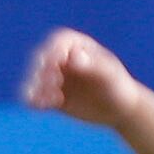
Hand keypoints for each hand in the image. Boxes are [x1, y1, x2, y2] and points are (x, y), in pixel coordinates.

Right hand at [22, 29, 140, 128]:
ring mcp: (55, 78)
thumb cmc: (118, 87)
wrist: (119, 110)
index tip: (56, 65)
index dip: (53, 51)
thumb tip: (73, 57)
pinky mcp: (50, 97)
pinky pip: (34, 97)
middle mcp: (62, 60)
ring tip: (53, 99)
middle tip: (56, 83)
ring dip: (37, 88)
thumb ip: (93, 65)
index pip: (58, 42)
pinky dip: (34, 100)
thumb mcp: (109, 75)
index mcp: (77, 46)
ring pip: (35, 79)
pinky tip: (43, 106)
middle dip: (44, 71)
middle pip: (42, 60)